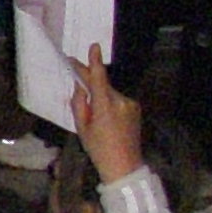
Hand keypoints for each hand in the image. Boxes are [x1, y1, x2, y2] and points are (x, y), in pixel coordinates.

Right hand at [69, 47, 144, 185]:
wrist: (124, 166)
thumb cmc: (98, 149)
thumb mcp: (81, 128)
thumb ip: (79, 104)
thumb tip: (79, 88)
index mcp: (105, 106)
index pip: (99, 78)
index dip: (95, 62)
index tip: (94, 47)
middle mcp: (120, 101)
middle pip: (102, 85)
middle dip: (90, 81)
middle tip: (76, 73)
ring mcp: (130, 105)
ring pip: (109, 93)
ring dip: (100, 96)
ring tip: (94, 115)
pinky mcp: (135, 109)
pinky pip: (118, 100)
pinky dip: (109, 103)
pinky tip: (106, 119)